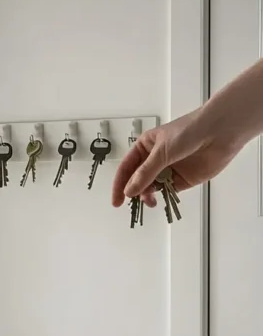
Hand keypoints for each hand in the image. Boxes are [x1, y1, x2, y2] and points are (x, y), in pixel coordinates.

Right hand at [111, 108, 242, 207]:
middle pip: (138, 180)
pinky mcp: (183, 179)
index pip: (127, 168)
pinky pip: (169, 191)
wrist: (219, 132)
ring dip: (149, 195)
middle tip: (133, 204)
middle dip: (135, 191)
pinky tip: (162, 199)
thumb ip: (145, 174)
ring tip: (150, 202)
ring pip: (153, 187)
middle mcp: (155, 158)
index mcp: (145, 147)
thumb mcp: (162, 152)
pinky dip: (164, 197)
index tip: (116, 200)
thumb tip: (129, 191)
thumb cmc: (189, 131)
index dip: (120, 184)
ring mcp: (169, 169)